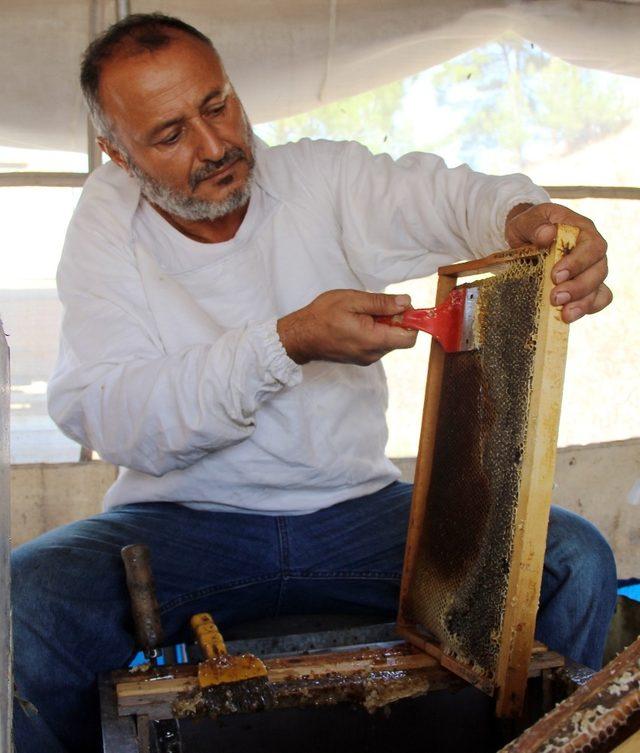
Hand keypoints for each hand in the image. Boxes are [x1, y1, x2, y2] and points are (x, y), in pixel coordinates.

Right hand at [277, 289, 417, 364]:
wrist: (300, 336)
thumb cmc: (322, 316)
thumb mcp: (352, 300)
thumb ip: (381, 303)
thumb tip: (406, 302)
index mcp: (373, 340)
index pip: (409, 338)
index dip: (411, 320)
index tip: (400, 306)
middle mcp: (373, 354)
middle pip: (400, 339)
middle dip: (396, 320)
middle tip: (377, 306)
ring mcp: (367, 358)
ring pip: (389, 341)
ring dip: (384, 326)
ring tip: (363, 314)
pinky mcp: (361, 358)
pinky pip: (378, 344)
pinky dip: (375, 332)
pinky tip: (358, 323)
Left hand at [505, 202, 611, 322]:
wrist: (525, 238)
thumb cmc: (529, 227)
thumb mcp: (525, 220)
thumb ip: (534, 224)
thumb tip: (547, 234)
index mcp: (581, 230)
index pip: (591, 246)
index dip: (578, 263)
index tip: (556, 276)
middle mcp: (591, 251)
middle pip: (599, 270)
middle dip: (578, 287)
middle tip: (556, 297)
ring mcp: (590, 270)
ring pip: (599, 287)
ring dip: (582, 303)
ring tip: (564, 314)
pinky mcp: (585, 287)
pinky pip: (598, 299)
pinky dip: (588, 308)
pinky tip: (569, 315)